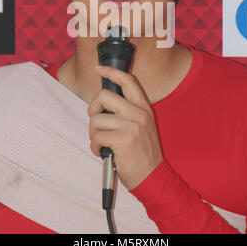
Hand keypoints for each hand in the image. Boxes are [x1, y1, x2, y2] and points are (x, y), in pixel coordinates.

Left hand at [87, 65, 163, 190]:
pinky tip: (102, 152)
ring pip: (97, 119)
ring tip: (101, 143)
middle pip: (104, 96)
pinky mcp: (123, 140)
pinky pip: (96, 137)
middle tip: (96, 122)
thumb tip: (104, 102)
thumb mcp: (142, 125)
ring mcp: (131, 126)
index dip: (111, 71)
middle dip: (93, 109)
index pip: (128, 80)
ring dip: (93, 133)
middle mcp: (139, 113)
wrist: (153, 177)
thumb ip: (128, 111)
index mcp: (143, 107)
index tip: (98, 68)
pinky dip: (94, 147)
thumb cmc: (142, 152)